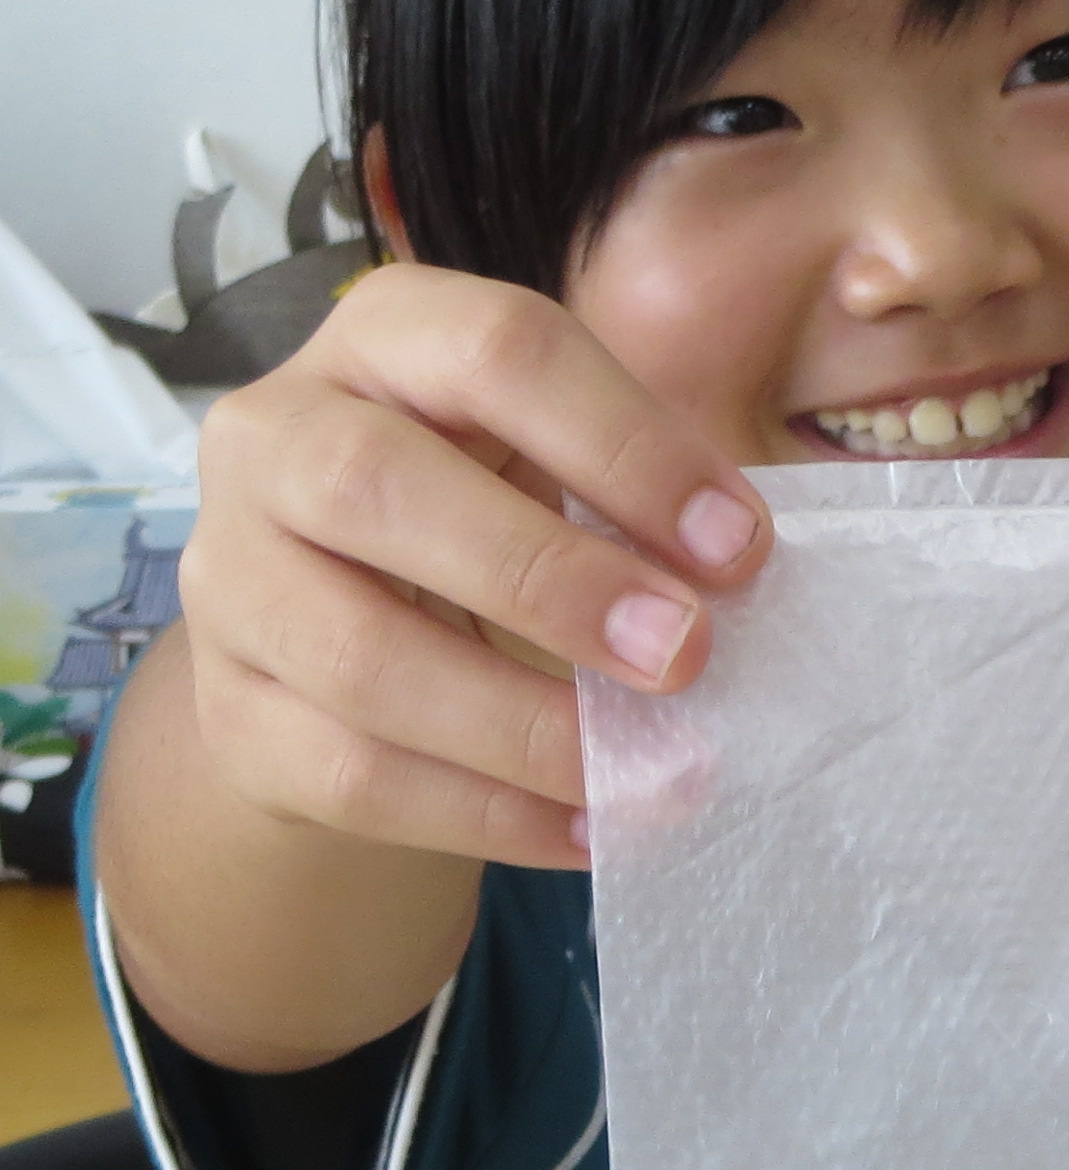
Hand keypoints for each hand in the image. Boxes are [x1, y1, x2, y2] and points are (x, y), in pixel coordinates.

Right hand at [174, 262, 767, 870]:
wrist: (340, 642)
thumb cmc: (490, 518)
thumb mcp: (555, 465)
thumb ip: (635, 497)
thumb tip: (738, 572)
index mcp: (383, 342)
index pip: (495, 349)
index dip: (625, 446)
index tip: (738, 546)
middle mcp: (273, 438)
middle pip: (377, 484)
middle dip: (549, 578)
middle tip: (684, 654)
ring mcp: (229, 578)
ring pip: (358, 656)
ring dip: (526, 725)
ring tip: (655, 768)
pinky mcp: (230, 711)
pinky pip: (354, 775)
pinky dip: (491, 814)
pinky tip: (593, 827)